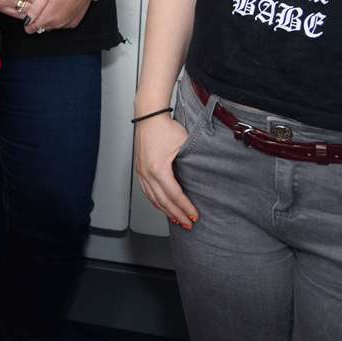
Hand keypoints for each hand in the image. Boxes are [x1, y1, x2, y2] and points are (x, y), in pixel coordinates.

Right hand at [0, 0, 41, 17]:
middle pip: (36, 0)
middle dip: (42, 1)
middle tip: (48, 2)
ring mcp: (8, 0)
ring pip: (28, 9)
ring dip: (34, 9)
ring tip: (39, 10)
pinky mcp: (0, 6)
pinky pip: (16, 14)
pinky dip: (24, 15)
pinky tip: (28, 14)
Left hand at [22, 0, 92, 34]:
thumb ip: (34, 10)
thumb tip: (28, 20)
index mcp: (49, 18)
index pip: (33, 28)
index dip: (28, 24)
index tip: (28, 18)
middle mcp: (58, 25)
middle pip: (43, 27)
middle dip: (39, 20)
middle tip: (42, 6)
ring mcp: (67, 24)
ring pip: (53, 25)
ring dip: (50, 19)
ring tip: (53, 4)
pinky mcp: (75, 21)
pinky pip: (63, 24)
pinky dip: (60, 18)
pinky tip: (61, 7)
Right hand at [133, 113, 198, 228]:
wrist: (149, 116)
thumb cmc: (165, 127)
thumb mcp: (184, 145)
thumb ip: (191, 164)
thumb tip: (201, 181)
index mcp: (158, 169)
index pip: (174, 195)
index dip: (185, 207)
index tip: (195, 216)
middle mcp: (147, 173)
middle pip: (162, 201)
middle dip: (177, 214)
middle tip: (188, 224)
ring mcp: (141, 172)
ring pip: (153, 198)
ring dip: (165, 211)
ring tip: (177, 220)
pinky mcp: (139, 170)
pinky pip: (147, 191)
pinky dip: (155, 202)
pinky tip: (162, 206)